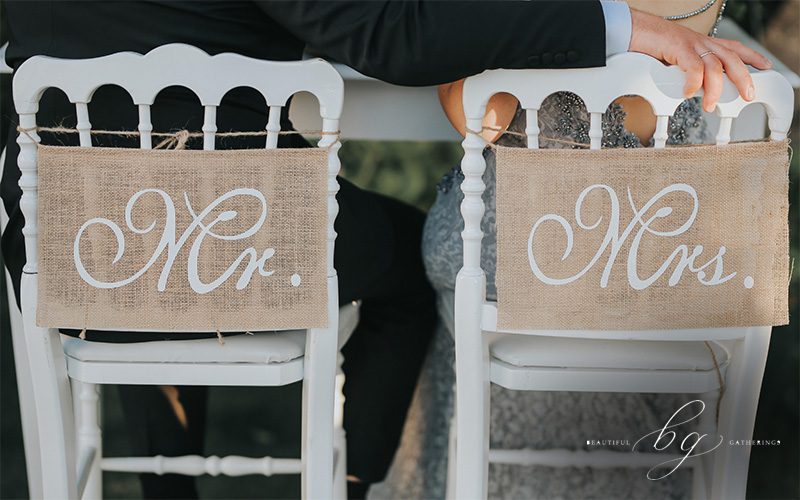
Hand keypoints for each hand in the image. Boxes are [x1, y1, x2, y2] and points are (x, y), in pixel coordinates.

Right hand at [628, 9, 772, 111]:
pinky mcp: (680, 48)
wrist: (634, 30)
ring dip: (715, 89)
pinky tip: (688, 93)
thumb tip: (695, 90)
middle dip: (743, 78)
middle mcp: (701, 42)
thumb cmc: (650, 45)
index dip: (752, 57)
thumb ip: (688, 71)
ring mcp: (692, 44)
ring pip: (716, 66)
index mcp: (702, 44)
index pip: (734, 48)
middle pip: (732, 59)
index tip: (765, 66)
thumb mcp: (676, 59)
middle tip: (746, 95)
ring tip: (709, 105)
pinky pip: (695, 67)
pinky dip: (694, 83)